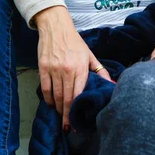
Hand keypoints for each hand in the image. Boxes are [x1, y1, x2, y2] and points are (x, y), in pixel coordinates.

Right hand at [35, 6, 111, 130]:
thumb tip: (111, 83)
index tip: (76, 124)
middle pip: (66, 98)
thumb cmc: (74, 41)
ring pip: (55, 95)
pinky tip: (51, 104)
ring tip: (60, 117)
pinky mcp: (43, 67)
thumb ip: (99, 70)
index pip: (78, 94)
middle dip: (66, 116)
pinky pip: (45, 88)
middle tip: (67, 128)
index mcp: (81, 67)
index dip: (76, 111)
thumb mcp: (89, 54)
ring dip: (57, 109)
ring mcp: (54, 68)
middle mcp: (67, 69)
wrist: (56, 26)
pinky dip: (48, 99)